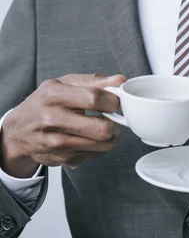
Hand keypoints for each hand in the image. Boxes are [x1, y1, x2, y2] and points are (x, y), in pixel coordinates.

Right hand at [0, 73, 125, 177]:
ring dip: (112, 136)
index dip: (113, 100)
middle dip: (116, 122)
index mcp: (54, 95)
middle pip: (101, 128)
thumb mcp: (64, 84)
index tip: (117, 100)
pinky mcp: (61, 159)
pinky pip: (94, 155)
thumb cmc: (44, 102)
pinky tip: (92, 137)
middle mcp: (52, 119)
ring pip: (101, 145)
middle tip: (115, 117)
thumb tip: (120, 80)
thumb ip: (94, 81)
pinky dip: (99, 146)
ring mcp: (56, 142)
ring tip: (107, 126)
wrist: (18, 131)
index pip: (95, 98)